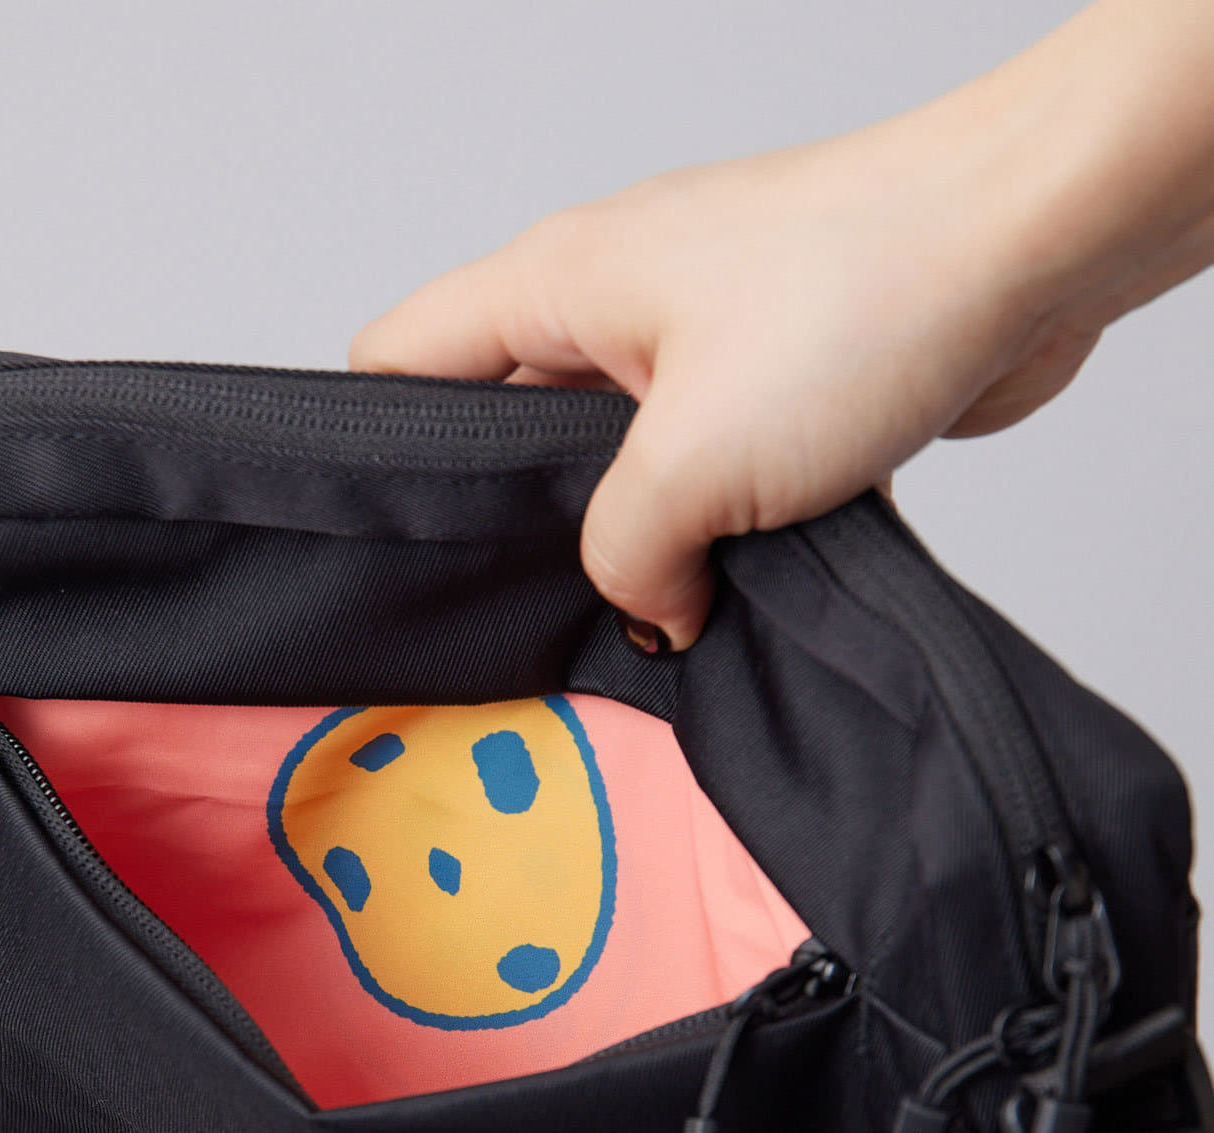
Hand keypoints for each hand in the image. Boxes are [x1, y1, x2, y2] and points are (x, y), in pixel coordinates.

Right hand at [354, 137, 1085, 648]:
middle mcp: (614, 301)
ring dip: (644, 534)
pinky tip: (740, 576)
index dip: (380, 451)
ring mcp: (697, 334)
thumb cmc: (864, 289)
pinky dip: (719, 521)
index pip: (400, 360)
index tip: (403, 548)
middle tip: (545, 610)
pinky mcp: (775, 372)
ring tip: (658, 603)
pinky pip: (710, 465)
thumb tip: (645, 611)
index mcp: (556, 285)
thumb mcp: (697, 459)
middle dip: (530, 524)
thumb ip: (628, 555)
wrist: (1032, 241)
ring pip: (620, 460)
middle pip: (509, 427)